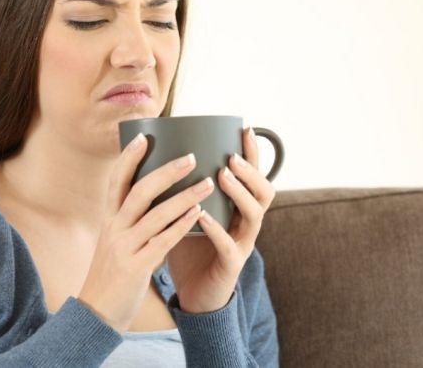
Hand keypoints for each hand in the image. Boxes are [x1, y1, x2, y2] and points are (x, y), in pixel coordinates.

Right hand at [77, 134, 213, 332]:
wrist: (97, 313)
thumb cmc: (111, 275)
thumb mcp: (114, 241)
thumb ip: (129, 220)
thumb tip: (151, 197)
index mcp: (108, 220)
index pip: (116, 181)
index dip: (128, 157)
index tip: (143, 136)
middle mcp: (114, 229)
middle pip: (139, 191)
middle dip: (166, 172)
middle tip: (191, 156)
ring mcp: (124, 248)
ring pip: (155, 215)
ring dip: (183, 197)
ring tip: (207, 183)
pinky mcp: (136, 267)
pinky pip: (162, 241)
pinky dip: (181, 225)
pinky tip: (199, 214)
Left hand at [165, 127, 276, 312]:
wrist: (193, 294)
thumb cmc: (188, 248)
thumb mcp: (186, 212)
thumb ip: (181, 188)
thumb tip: (158, 152)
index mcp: (237, 208)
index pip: (252, 175)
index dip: (252, 153)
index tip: (245, 128)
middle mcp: (245, 223)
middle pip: (264, 192)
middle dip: (251, 171)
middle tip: (231, 157)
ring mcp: (242, 244)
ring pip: (254, 215)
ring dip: (239, 193)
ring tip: (222, 176)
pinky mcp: (230, 265)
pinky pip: (228, 245)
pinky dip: (216, 229)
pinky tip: (202, 217)